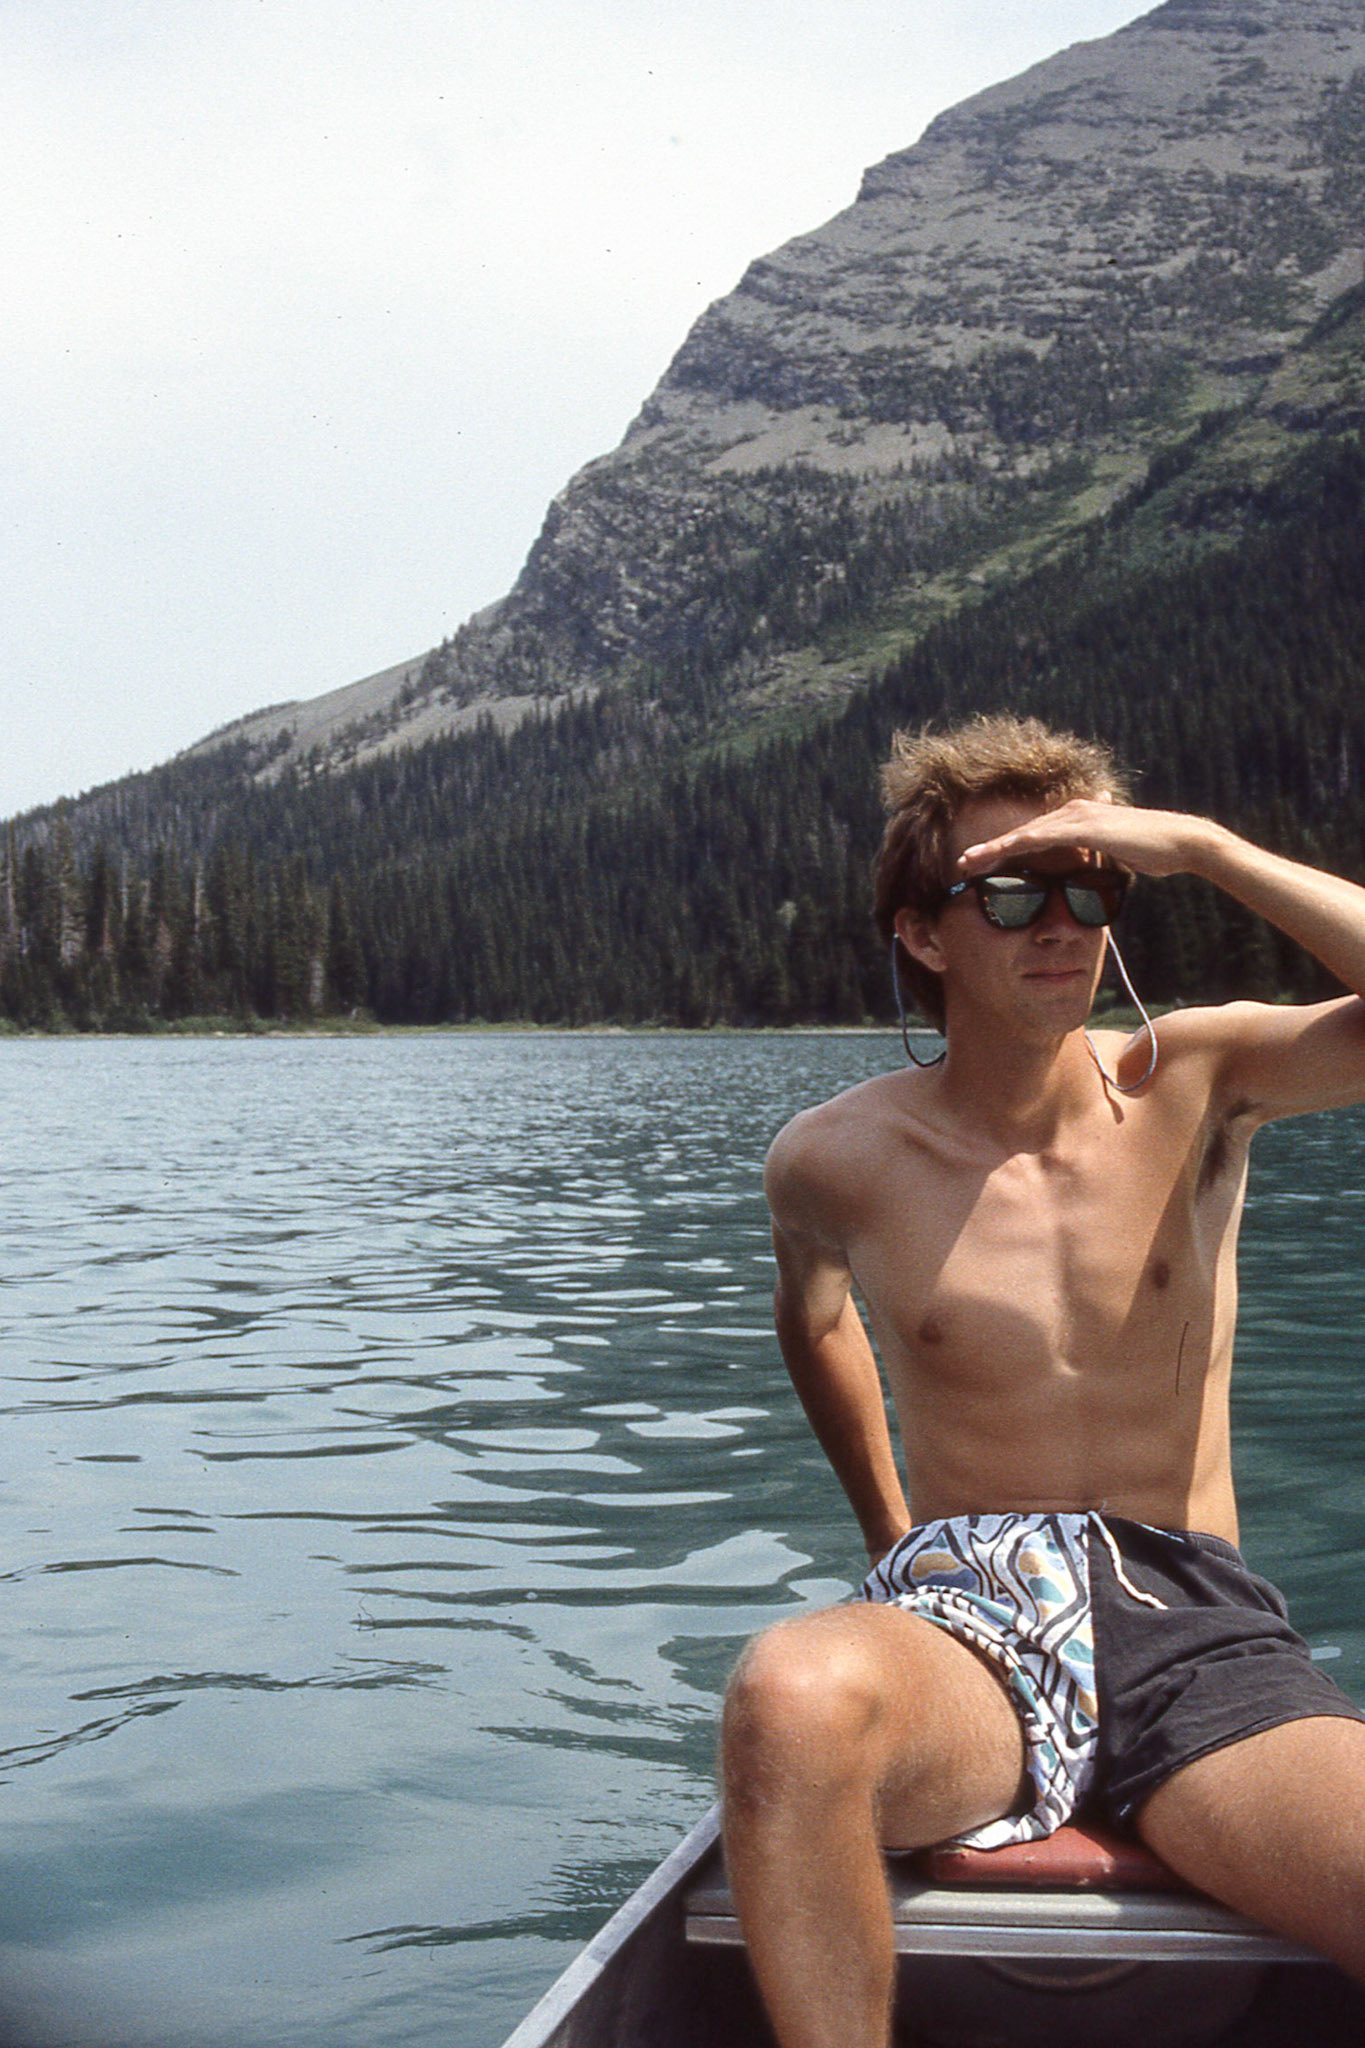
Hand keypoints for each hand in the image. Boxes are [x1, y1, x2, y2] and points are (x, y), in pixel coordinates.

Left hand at [956, 798, 1207, 881]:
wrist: (1182, 842)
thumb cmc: (1154, 851)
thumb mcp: (1117, 855)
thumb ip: (1098, 856)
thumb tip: (1088, 867)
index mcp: (1078, 817)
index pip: (1033, 835)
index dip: (1004, 849)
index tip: (981, 864)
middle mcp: (1073, 811)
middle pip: (1021, 832)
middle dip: (989, 849)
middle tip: (961, 864)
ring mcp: (1078, 816)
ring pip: (1024, 833)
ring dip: (994, 849)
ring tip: (967, 863)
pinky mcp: (1085, 827)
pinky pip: (1042, 838)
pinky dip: (1016, 846)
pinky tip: (997, 854)